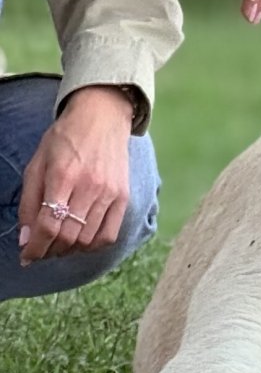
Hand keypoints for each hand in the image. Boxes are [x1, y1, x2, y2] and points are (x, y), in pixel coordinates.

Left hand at [17, 86, 133, 264]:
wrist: (102, 115)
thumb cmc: (65, 137)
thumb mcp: (37, 163)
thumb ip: (29, 202)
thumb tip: (25, 240)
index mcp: (63, 175)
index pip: (48, 225)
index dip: (35, 248)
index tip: (26, 256)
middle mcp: (89, 186)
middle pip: (67, 236)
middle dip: (49, 251)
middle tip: (41, 249)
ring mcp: (109, 192)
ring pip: (87, 240)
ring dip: (68, 249)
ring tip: (58, 243)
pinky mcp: (124, 196)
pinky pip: (109, 235)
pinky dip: (92, 246)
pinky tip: (81, 240)